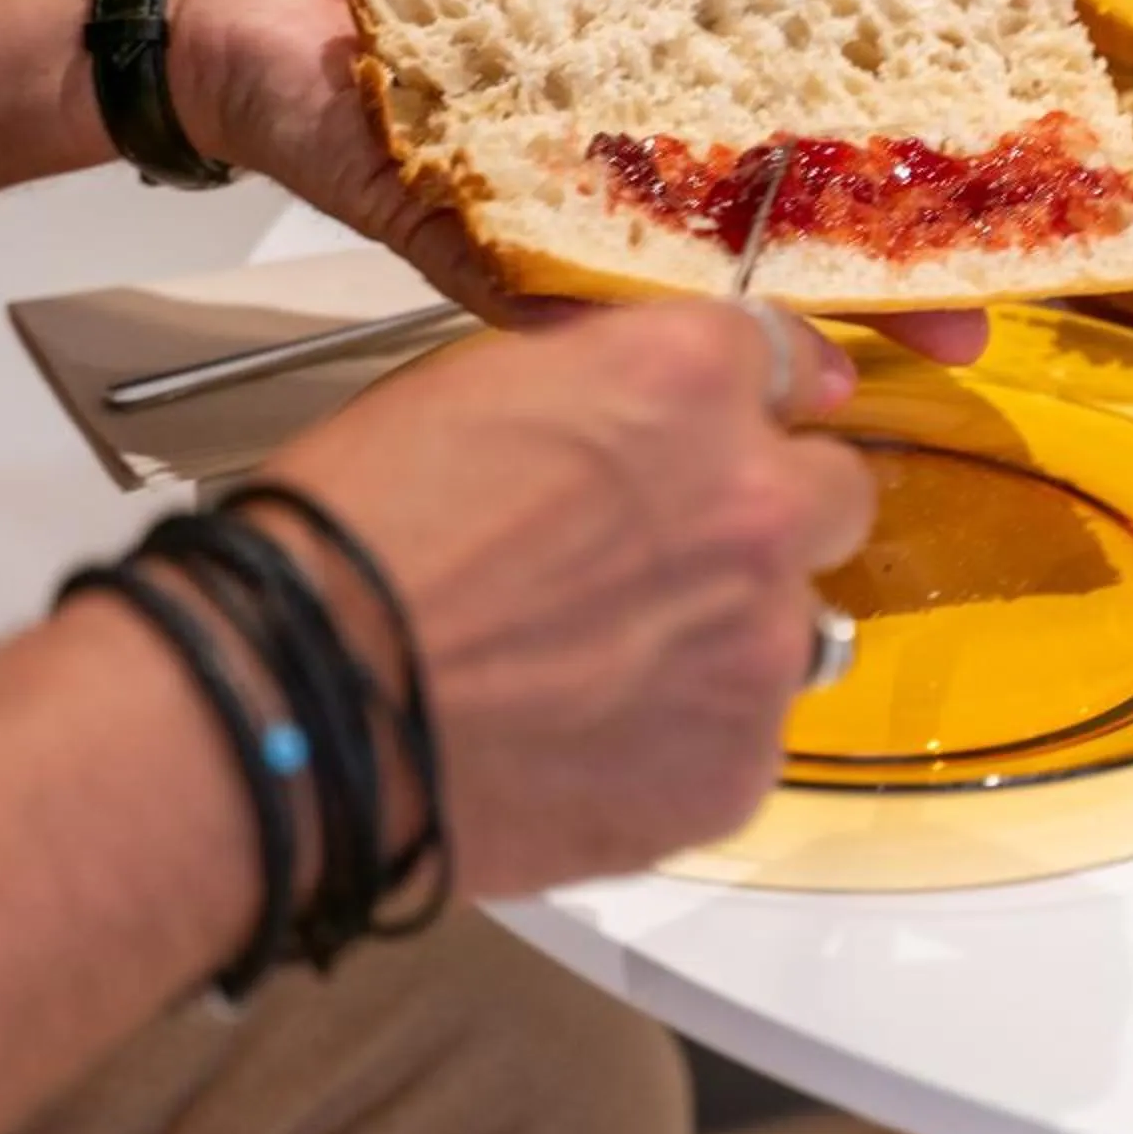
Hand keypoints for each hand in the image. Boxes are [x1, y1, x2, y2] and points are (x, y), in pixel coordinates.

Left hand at [166, 0, 984, 365]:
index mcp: (670, 58)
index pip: (809, 116)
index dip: (899, 156)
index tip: (993, 188)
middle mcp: (629, 146)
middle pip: (770, 228)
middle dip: (869, 282)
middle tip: (958, 319)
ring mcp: (552, 205)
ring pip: (675, 285)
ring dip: (762, 329)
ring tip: (845, 359)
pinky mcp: (461, 245)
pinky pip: (537, 303)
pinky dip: (595, 333)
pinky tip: (675, 362)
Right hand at [263, 298, 871, 896]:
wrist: (300, 707)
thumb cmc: (351, 539)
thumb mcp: (476, 392)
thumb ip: (610, 395)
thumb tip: (661, 421)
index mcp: (691, 382)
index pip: (792, 363)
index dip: (757, 404)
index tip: (742, 431)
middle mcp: (758, 505)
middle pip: (832, 498)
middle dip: (768, 520)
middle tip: (671, 562)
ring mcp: (762, 648)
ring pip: (794, 630)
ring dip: (726, 639)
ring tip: (599, 673)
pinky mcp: (739, 770)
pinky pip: (743, 741)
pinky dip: (684, 742)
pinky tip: (585, 746)